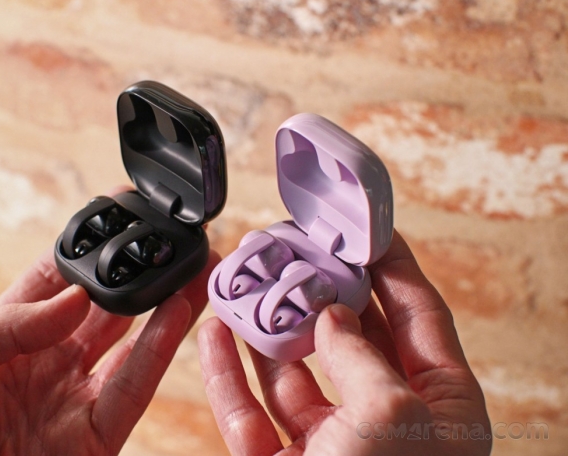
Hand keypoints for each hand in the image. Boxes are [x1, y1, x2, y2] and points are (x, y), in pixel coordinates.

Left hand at [0, 187, 219, 455]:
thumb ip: (9, 322)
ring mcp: (74, 400)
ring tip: (192, 268)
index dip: (89, 249)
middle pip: (103, 308)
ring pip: (131, 343)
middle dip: (137, 273)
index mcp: (3, 338)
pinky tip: (180, 312)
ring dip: (165, 303)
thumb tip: (75, 296)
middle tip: (168, 242)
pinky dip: (162, 349)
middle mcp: (46, 363)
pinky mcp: (96, 438)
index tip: (120, 217)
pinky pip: (135, 389)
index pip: (56, 281)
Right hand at [199, 231, 490, 454]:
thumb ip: (362, 355)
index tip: (362, 224)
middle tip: (290, 243)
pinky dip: (231, 371)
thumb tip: (333, 316)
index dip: (389, 262)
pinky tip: (216, 331)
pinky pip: (251, 409)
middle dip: (315, 287)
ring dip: (265, 324)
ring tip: (243, 276)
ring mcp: (332, 442)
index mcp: (441, 408)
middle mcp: (387, 419)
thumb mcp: (391, 417)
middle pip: (348, 333)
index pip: (417, 313)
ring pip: (294, 367)